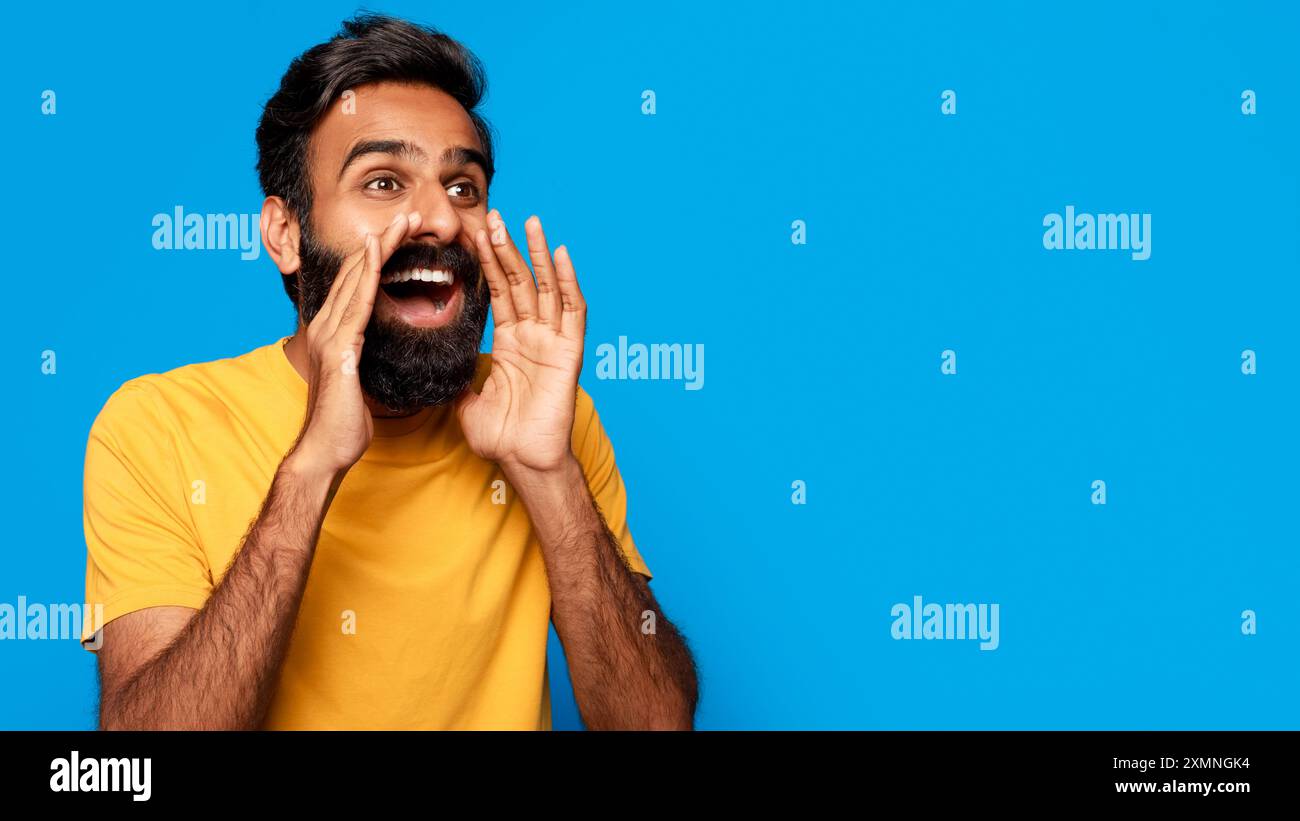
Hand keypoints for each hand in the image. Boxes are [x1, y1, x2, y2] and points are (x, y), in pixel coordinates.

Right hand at [290, 211, 421, 476]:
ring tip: (403, 222)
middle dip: (384, 241)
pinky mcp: (340, 349)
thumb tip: (380, 352)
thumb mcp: (361, 381)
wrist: (326, 451)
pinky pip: (358, 304)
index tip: (405, 235)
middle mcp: (329, 326)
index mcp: (336, 331)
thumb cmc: (345, 423)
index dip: (381, 256)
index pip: (361, 284)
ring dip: (381, 248)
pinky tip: (379, 254)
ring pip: (358, 279)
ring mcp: (331, 334)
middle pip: (359, 272)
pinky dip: (368, 275)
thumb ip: (366, 359)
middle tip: (411, 216)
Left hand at [457, 211, 585, 476]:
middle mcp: (533, 336)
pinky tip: (560, 254)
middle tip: (494, 214)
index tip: (473, 235)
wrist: (523, 460)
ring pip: (545, 287)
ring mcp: (552, 341)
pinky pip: (571, 311)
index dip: (486, 264)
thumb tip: (431, 367)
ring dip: (536, 254)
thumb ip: (454, 379)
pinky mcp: (569, 351)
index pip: (497, 293)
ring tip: (526, 221)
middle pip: (518, 282)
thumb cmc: (501, 437)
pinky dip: (568, 281)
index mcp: (510, 343)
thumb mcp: (465, 401)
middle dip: (506, 248)